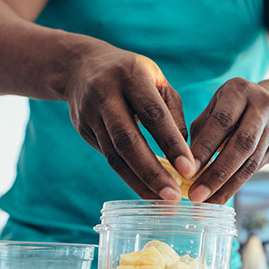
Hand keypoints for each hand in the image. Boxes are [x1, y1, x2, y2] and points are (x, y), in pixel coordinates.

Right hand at [64, 46, 194, 200]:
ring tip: (163, 202)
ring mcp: (90, 114)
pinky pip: (108, 158)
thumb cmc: (132, 75)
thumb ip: (172, 114)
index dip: (171, 143)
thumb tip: (186, 154)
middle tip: (174, 197)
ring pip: (114, 155)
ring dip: (139, 182)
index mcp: (131, 76)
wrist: (80, 66)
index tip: (189, 169)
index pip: (153, 114)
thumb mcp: (157, 81)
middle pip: (128, 140)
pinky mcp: (83, 130)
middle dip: (152, 172)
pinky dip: (129, 177)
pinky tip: (147, 191)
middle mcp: (106, 95)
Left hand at [187, 78, 268, 202]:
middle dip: (217, 172)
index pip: (222, 121)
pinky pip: (256, 169)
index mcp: (240, 91)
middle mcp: (263, 106)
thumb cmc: (233, 109)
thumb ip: (201, 133)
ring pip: (251, 162)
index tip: (186, 171)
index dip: (205, 147)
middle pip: (241, 144)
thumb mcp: (214, 108)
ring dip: (226, 185)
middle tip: (195, 194)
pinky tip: (219, 196)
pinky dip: (235, 185)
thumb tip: (183, 165)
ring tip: (205, 202)